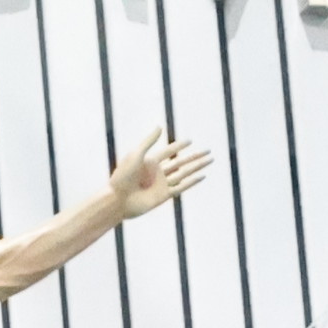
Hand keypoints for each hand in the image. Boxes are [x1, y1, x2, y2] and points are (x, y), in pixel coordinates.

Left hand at [99, 130, 215, 219]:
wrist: (118, 200)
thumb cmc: (122, 177)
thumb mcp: (135, 155)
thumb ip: (148, 142)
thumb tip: (160, 127)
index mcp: (149, 162)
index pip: (168, 151)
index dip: (179, 146)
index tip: (190, 140)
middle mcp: (157, 172)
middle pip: (180, 162)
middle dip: (194, 156)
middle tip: (208, 151)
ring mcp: (162, 184)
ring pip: (184, 173)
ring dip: (197, 167)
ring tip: (209, 160)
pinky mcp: (164, 196)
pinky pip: (181, 187)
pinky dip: (192, 182)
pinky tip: (202, 176)